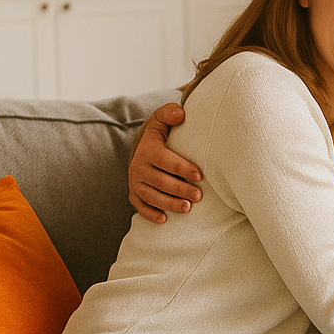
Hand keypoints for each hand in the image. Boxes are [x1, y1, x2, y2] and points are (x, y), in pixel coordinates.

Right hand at [128, 103, 202, 222]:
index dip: (182, 168)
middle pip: (160, 181)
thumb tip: (181, 114)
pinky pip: (140, 206)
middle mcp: (138, 167)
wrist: (144, 145)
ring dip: (169, 204)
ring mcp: (135, 182)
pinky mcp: (134, 193)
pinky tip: (164, 220)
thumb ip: (170, 113)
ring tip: (187, 208)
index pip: (165, 161)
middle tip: (198, 196)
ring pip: (151, 196)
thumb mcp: (162, 118)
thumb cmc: (161, 131)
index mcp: (147, 150)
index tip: (199, 175)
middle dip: (179, 190)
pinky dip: (150, 214)